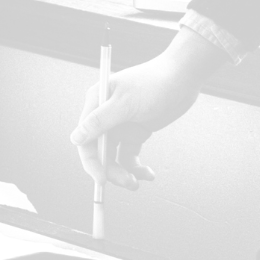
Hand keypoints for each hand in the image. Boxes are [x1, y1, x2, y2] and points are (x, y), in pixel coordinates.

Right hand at [69, 37, 219, 189]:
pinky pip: (130, 154)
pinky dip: (136, 165)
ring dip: (124, 171)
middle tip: (127, 183)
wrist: (184, 76)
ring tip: (138, 181)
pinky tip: (148, 173)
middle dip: (111, 169)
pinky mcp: (136, 131)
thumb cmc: (155, 83)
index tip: (101, 179)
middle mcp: (105, 116)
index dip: (91, 160)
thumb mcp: (126, 104)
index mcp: (96, 104)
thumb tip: (75, 138)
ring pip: (115, 156)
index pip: (85, 138)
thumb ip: (99, 121)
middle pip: (100, 151)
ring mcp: (121, 125)